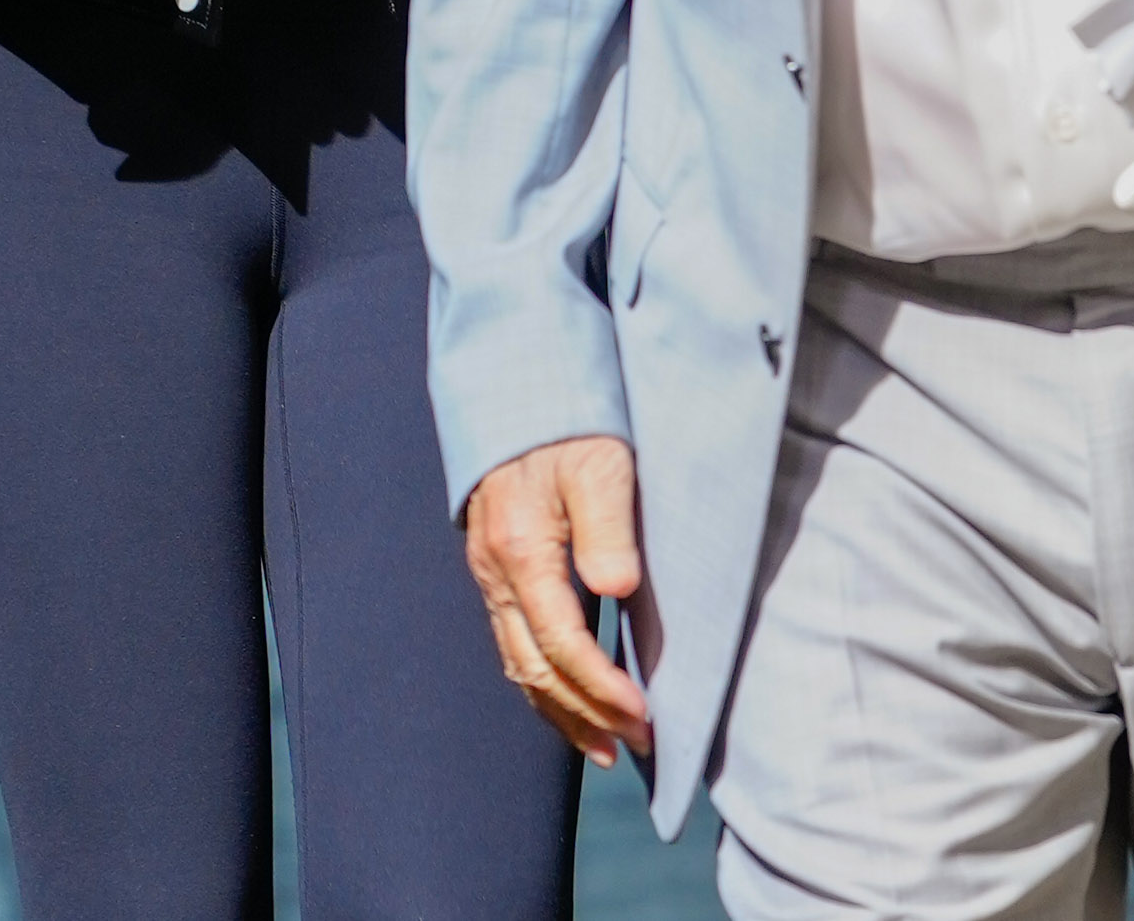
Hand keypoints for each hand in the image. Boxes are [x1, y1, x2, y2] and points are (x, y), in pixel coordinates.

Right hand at [464, 436, 652, 766]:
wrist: (518, 387)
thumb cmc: (568, 422)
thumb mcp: (600, 463)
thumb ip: (609, 526)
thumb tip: (618, 589)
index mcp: (521, 549)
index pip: (561, 642)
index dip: (601, 687)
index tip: (644, 715)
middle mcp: (496, 571)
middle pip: (534, 668)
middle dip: (585, 714)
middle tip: (638, 744)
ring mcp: (490, 574)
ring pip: (519, 665)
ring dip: (562, 710)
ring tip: (607, 745)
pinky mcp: (496, 571)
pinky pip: (514, 644)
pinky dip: (543, 683)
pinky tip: (570, 701)